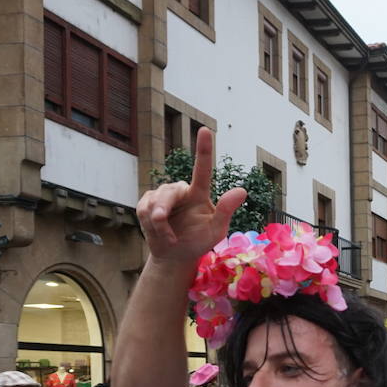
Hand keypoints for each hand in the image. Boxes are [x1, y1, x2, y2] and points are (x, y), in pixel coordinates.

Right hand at [136, 127, 247, 266]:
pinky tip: (158, 232)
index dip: (203, 149)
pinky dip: (150, 226)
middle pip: (169, 192)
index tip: (205, 130)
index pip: (202, 169)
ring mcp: (162, 195)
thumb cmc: (199, 242)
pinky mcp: (147, 202)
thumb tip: (242, 190)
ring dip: (158, 224)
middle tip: (163, 226)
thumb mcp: (216, 231)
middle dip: (163, 209)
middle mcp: (181, 190)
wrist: (176, 256)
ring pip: (154, 203)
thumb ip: (226, 211)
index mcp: (199, 193)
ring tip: (169, 237)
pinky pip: (144, 209)